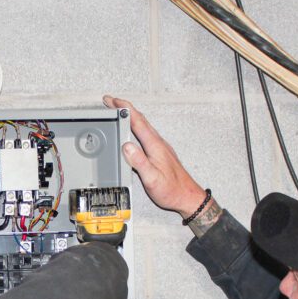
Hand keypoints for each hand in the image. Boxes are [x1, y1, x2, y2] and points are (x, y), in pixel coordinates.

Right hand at [103, 95, 206, 218]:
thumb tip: (126, 146)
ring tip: (118, 112)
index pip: (137, 122)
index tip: (112, 101)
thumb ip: (139, 161)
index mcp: (154, 146)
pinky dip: (136, 127)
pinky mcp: (160, 152)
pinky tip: (133, 130)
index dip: (124, 109)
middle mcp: (158, 143)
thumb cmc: (171, 190)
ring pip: (143, 125)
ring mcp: (160, 147)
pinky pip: (146, 133)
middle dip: (124, 108)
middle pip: (140, 120)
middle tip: (110, 102)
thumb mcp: (151, 178)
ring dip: (130, 116)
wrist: (187, 197)